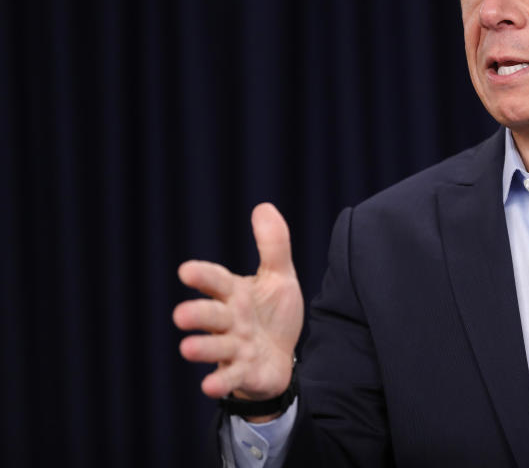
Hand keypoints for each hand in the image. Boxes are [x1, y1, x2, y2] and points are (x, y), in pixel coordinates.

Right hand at [173, 203, 303, 414]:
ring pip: (215, 348)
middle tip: (181, 315)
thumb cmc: (271, 314)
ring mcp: (233, 349)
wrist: (281, 357)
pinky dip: (220, 382)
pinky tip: (209, 386)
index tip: (186, 271)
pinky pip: (230, 378)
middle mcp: (229, 321)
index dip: (203, 276)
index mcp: (234, 294)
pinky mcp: (243, 372)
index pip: (217, 282)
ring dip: (202, 348)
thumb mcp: (279, 277)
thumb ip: (273, 245)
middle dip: (197, 314)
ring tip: (187, 348)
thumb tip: (263, 206)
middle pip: (211, 315)